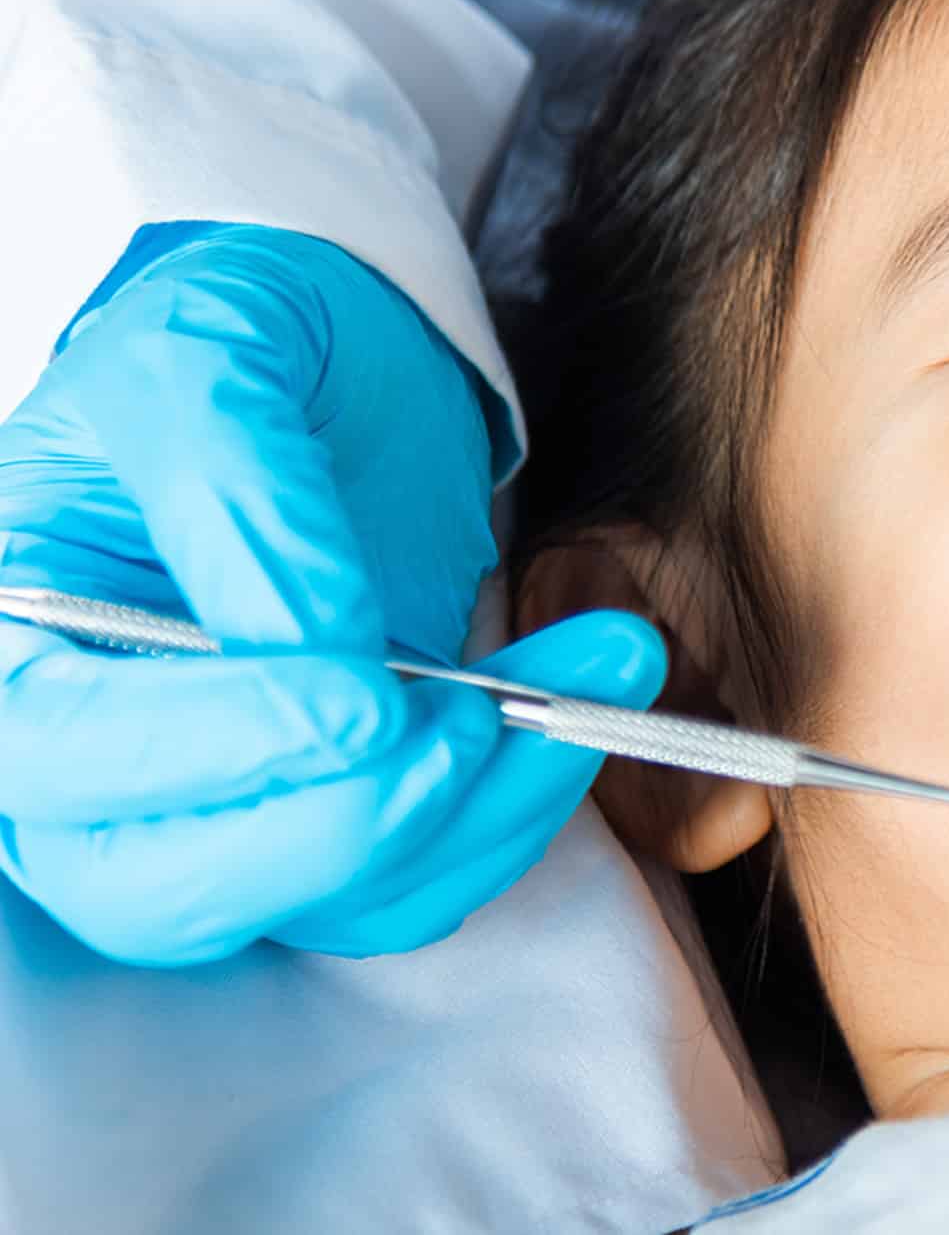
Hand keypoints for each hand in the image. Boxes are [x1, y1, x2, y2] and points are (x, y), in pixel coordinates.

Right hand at [0, 224, 660, 962]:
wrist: (340, 350)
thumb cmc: (234, 338)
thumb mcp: (206, 360)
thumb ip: (239, 497)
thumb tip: (315, 645)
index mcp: (13, 645)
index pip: (67, 757)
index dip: (215, 749)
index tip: (365, 701)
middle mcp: (87, 757)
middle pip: (172, 889)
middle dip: (349, 824)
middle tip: (478, 722)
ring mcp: (215, 798)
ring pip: (323, 896)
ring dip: (481, 807)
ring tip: (604, 667)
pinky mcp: (334, 803)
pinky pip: (418, 874)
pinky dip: (519, 806)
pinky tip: (590, 696)